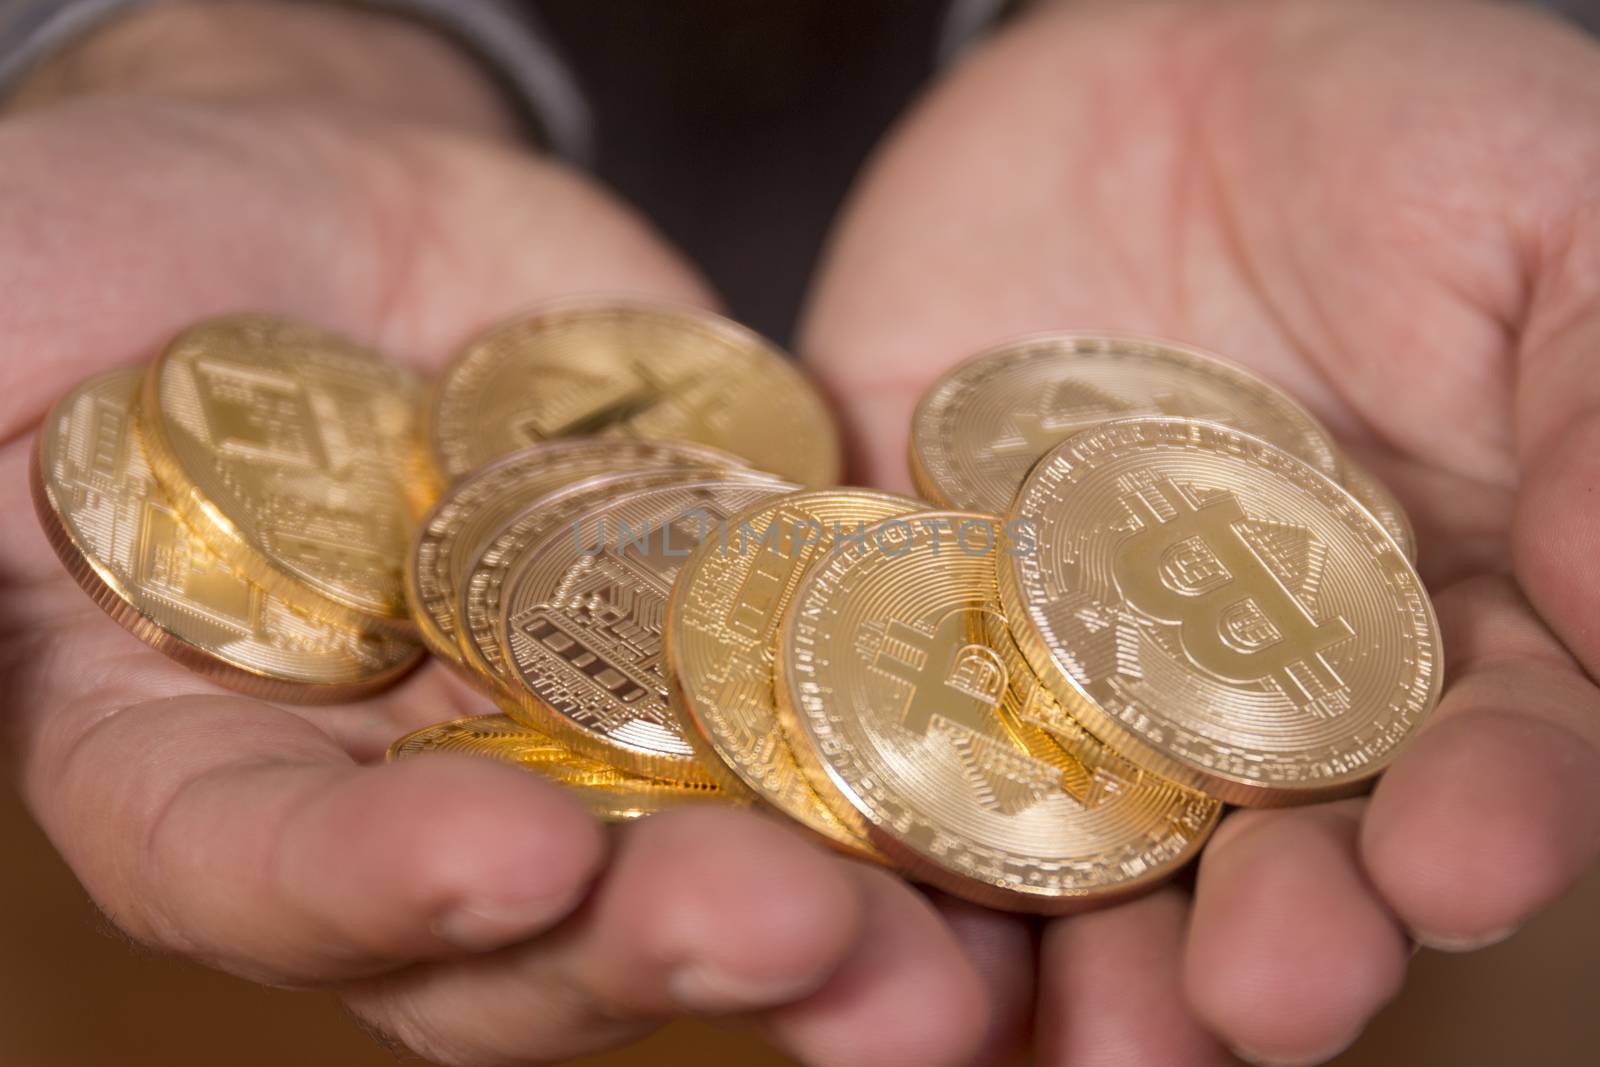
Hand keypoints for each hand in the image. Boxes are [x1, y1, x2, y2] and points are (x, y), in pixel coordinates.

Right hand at [0, 7, 1023, 1064]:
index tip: (497, 858)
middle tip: (791, 936)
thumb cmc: (105, 254)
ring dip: (840, 919)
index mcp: (204, 763)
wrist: (315, 199)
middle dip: (657, 938)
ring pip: (710, 861)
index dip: (370, 891)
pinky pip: (826, 716)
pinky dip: (922, 763)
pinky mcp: (724, 631)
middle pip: (534, 931)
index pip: (264, 871)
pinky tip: (1029, 791)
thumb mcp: (1, 332)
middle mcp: (409, 785)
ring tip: (944, 956)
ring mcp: (583, 724)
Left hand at [803, 0, 1599, 1062]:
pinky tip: (851, 898)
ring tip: (1062, 1034)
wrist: (1156, 70)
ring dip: (1060, 961)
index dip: (1482, 822)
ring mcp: (1061, 676)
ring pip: (1061, 858)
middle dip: (1266, 941)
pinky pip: (867, 737)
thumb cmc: (1398, 137)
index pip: (1480, 767)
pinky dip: (856, 828)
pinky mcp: (905, 623)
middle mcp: (1244, 700)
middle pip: (1262, 865)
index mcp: (1432, 640)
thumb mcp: (1554, 225)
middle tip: (1259, 999)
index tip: (1459, 861)